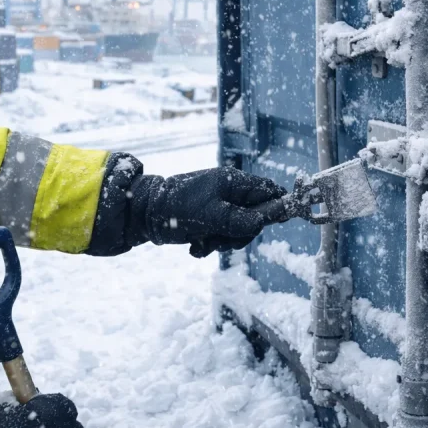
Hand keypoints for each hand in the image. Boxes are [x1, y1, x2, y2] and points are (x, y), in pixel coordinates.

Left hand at [135, 167, 286, 256]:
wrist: (146, 214)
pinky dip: (210, 243)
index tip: (282, 221)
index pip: (267, 190)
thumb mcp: (213, 215)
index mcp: (233, 182)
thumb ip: (241, 219)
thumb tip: (263, 222)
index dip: (277, 205)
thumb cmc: (179, 209)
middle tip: (226, 240)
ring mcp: (218, 207)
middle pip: (254, 216)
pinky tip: (196, 246)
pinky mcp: (208, 220)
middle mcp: (228, 193)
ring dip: (222, 241)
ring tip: (204, 242)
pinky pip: (221, 235)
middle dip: (241, 233)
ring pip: (237, 229)